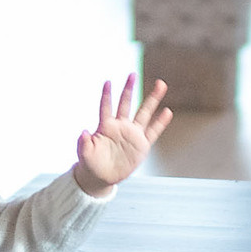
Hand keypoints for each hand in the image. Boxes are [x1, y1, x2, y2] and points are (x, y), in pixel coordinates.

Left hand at [73, 76, 171, 195]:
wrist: (101, 177)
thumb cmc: (90, 163)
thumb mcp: (84, 154)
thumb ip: (83, 143)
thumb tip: (84, 132)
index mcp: (105, 126)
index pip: (106, 106)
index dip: (106, 95)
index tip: (107, 82)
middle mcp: (120, 126)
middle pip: (126, 103)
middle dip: (129, 88)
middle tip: (133, 74)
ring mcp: (132, 134)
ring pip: (144, 113)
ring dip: (152, 99)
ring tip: (160, 84)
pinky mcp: (142, 145)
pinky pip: (153, 132)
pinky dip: (160, 123)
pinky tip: (167, 112)